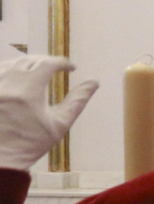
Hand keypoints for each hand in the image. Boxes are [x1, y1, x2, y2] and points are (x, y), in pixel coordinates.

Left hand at [0, 55, 96, 171]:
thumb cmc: (31, 143)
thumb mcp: (60, 124)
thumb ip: (78, 100)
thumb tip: (94, 82)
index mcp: (29, 90)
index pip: (48, 64)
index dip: (62, 63)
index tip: (72, 68)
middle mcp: (9, 83)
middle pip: (29, 60)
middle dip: (46, 61)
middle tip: (56, 67)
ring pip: (11, 63)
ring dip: (27, 63)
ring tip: (38, 70)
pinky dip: (9, 69)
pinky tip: (16, 75)